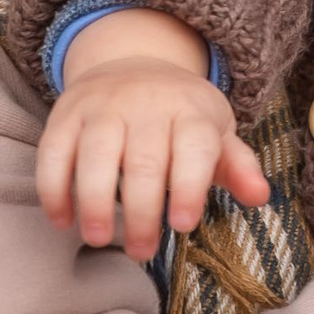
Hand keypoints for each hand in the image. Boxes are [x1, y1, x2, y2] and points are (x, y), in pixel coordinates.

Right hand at [33, 11, 268, 259]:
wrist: (133, 62)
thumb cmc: (181, 116)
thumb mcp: (215, 133)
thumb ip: (236, 165)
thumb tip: (260, 196)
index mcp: (191, 111)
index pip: (194, 147)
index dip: (189, 187)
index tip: (182, 225)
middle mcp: (146, 103)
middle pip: (143, 160)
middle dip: (141, 211)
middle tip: (143, 251)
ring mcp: (103, 105)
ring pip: (95, 153)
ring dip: (94, 200)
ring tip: (99, 238)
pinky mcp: (66, 112)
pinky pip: (53, 150)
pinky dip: (54, 188)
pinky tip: (62, 220)